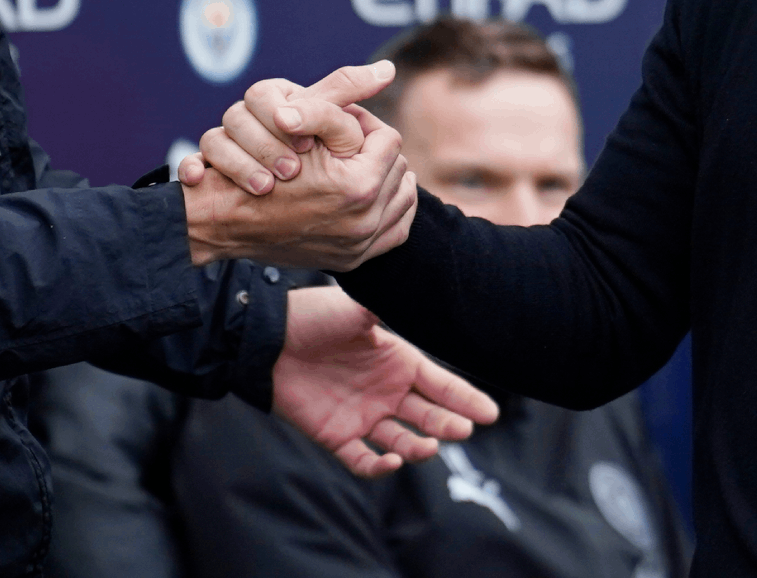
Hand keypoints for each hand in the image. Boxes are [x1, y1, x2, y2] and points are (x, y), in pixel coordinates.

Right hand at [181, 66, 415, 269]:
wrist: (226, 222)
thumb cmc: (255, 165)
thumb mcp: (300, 119)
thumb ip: (343, 91)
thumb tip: (389, 68)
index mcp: (359, 186)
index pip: (389, 139)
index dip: (365, 125)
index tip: (346, 124)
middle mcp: (364, 221)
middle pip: (399, 169)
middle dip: (375, 153)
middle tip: (351, 146)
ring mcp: (360, 246)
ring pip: (402, 199)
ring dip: (386, 180)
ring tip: (361, 166)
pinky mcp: (353, 260)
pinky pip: (395, 231)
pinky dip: (387, 212)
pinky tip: (370, 195)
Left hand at [273, 285, 498, 476]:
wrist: (266, 339)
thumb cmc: (312, 318)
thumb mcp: (354, 309)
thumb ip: (386, 309)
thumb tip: (421, 290)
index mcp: (397, 361)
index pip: (440, 384)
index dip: (465, 398)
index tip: (490, 412)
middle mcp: (386, 391)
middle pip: (428, 415)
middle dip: (449, 424)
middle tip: (464, 429)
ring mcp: (363, 415)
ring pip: (402, 441)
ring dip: (418, 448)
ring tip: (428, 447)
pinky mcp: (337, 435)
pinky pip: (362, 459)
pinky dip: (378, 465)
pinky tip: (389, 460)